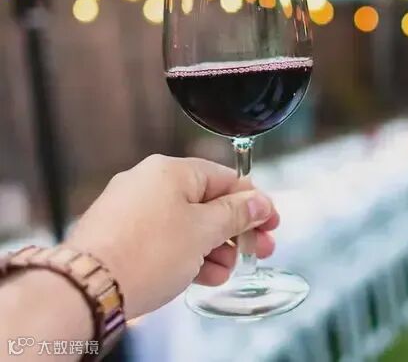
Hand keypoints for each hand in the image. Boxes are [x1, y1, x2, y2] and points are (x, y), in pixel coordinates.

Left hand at [65, 154, 278, 318]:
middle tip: (257, 250)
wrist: (87, 288)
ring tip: (224, 271)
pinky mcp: (120, 235)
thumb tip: (259, 202)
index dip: (253, 203)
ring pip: (186, 224)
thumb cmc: (143, 254)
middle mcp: (148, 183)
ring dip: (213, 248)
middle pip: (207, 203)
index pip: (225, 178)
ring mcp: (131, 210)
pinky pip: (164, 239)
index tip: (270, 223)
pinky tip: (200, 275)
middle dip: (235, 231)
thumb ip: (237, 214)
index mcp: (170, 170)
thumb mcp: (204, 231)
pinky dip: (186, 255)